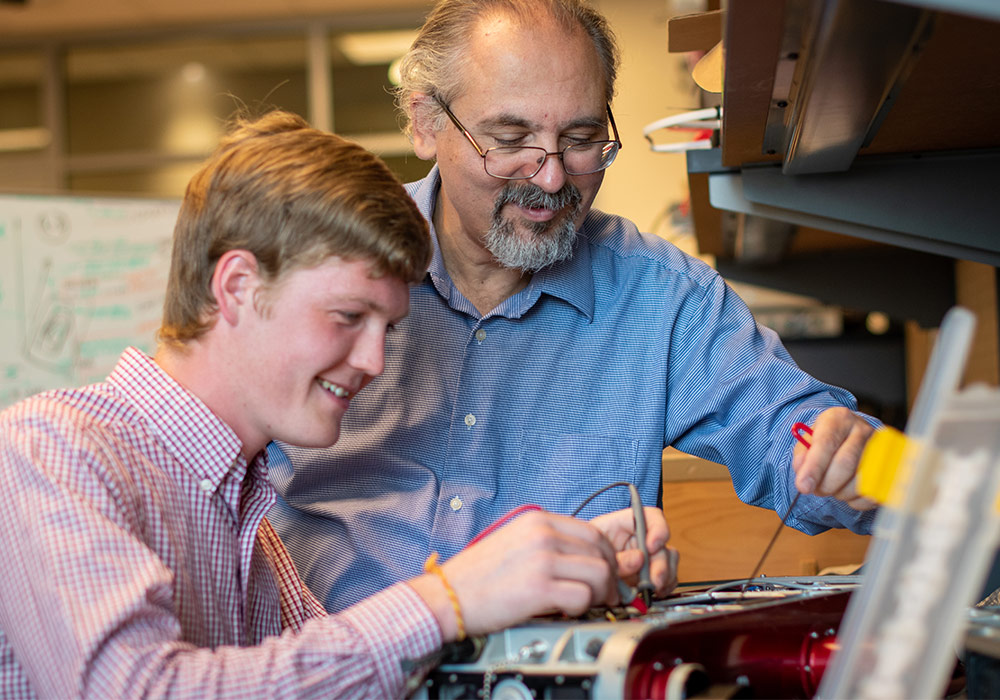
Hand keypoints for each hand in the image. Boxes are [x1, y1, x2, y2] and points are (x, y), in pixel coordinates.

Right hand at [409, 510, 619, 640]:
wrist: (447, 596)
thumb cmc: (477, 576)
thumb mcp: (514, 543)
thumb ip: (548, 544)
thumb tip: (583, 559)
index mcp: (538, 520)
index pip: (593, 531)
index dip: (607, 556)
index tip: (607, 573)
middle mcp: (543, 534)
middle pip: (601, 551)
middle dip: (609, 577)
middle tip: (604, 595)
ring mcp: (542, 559)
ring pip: (600, 573)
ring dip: (599, 594)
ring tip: (585, 605)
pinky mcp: (538, 588)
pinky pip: (583, 596)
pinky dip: (583, 608)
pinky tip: (567, 611)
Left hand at [589, 506, 678, 596]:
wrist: (582, 571)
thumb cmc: (585, 552)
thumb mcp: (595, 550)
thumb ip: (616, 556)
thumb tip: (639, 559)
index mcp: (627, 523)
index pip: (651, 517)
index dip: (658, 529)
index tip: (652, 546)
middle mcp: (642, 539)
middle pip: (662, 544)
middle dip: (661, 564)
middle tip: (653, 580)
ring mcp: (648, 557)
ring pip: (669, 561)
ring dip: (665, 576)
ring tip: (652, 589)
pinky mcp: (650, 574)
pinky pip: (668, 578)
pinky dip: (665, 587)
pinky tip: (656, 593)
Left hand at [792, 406, 876, 509]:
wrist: (852, 435)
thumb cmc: (827, 440)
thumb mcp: (809, 440)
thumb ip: (802, 455)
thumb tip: (802, 471)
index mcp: (839, 418)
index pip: (826, 443)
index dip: (814, 467)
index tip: (804, 486)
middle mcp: (863, 429)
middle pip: (846, 463)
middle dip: (827, 484)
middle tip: (816, 490)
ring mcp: (881, 448)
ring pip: (861, 480)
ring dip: (841, 493)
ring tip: (832, 488)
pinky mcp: (891, 467)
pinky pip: (874, 492)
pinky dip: (855, 500)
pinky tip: (846, 491)